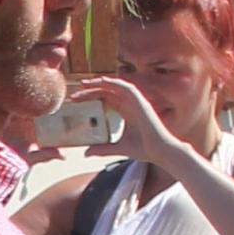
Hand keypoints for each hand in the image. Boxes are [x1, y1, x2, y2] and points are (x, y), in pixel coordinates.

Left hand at [69, 73, 185, 169]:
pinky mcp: (140, 101)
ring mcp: (135, 101)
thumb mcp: (117, 148)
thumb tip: (86, 153)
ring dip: (98, 83)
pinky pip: (125, 86)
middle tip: (73, 95)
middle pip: (105, 92)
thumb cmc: (144, 149)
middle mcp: (129, 104)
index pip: (104, 100)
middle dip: (89, 91)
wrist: (159, 151)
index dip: (89, 98)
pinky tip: (101, 81)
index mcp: (124, 111)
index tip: (75, 101)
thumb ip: (102, 149)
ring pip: (114, 87)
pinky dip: (114, 82)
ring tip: (83, 84)